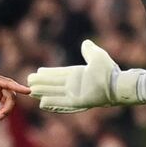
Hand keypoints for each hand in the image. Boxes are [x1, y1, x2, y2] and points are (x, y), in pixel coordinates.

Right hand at [29, 40, 145, 112]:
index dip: (48, 74)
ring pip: (55, 93)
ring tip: (31, 91)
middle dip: (42, 83)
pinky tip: (42, 103)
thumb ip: (89, 50)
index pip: (59, 74)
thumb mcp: (97, 56)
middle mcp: (75, 85)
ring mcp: (76, 94)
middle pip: (54, 84)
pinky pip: (62, 103)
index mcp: (78, 75)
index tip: (37, 71)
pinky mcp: (78, 102)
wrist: (117, 84)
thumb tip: (86, 43)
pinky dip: (53, 103)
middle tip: (28, 82)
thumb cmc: (109, 71)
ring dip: (43, 92)